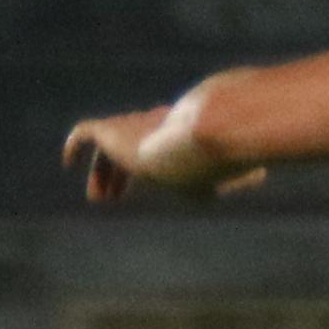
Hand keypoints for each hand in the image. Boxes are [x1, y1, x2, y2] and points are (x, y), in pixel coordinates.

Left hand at [62, 98, 258, 204]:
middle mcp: (155, 129)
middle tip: (114, 196)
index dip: (155, 169)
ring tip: (100, 199)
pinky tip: (67, 164)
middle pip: (133, 148)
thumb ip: (244, 171)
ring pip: (110, 148)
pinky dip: (74, 147)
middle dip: (122, 174)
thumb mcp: (236, 169)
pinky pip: (86, 134)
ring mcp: (134, 129)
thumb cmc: (222, 153)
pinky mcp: (113, 130)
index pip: (161, 147)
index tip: (157, 188)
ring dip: (103, 175)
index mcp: (179, 136)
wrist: (203, 133)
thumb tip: (261, 173)